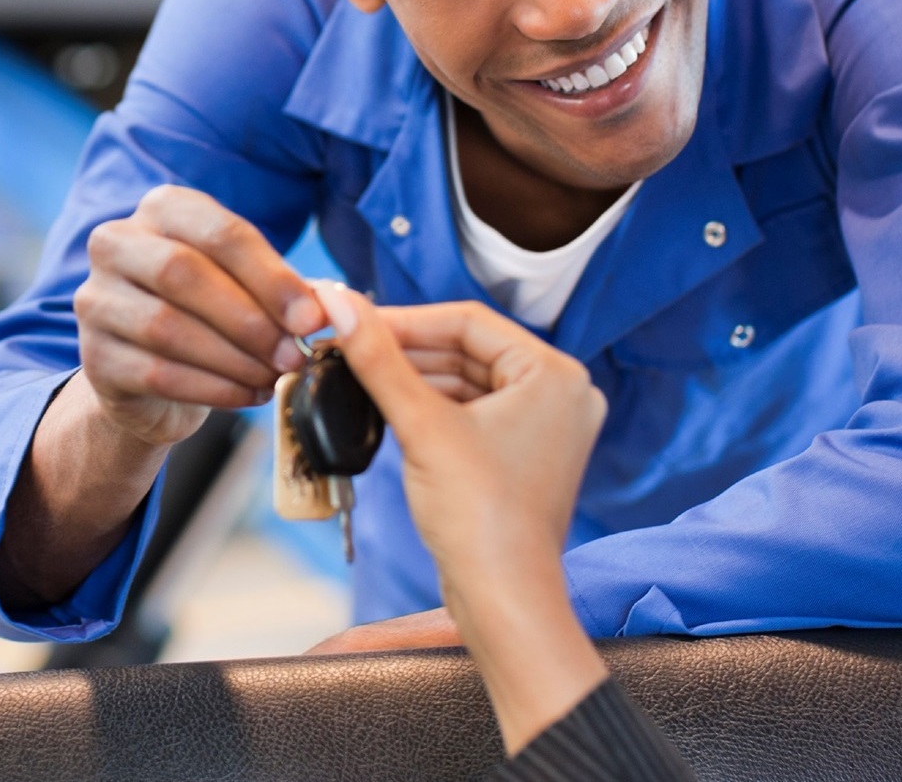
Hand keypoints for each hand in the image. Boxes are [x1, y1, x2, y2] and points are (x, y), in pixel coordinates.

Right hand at [72, 184, 326, 444]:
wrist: (152, 379)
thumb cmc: (211, 317)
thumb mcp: (246, 289)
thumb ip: (282, 292)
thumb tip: (325, 309)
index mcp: (162, 208)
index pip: (220, 233)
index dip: (271, 277)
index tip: (312, 318)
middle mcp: (116, 243)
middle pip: (183, 272)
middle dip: (249, 319)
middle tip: (294, 355)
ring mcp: (96, 299)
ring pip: (167, 326)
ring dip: (232, 358)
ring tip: (274, 377)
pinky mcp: (94, 356)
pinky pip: (156, 372)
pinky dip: (212, 388)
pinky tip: (247, 396)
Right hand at [308, 285, 609, 753]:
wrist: (502, 598)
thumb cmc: (481, 517)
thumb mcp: (422, 426)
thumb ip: (379, 359)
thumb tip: (340, 304)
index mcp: (555, 374)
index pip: (469, 322)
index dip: (405, 319)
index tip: (353, 319)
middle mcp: (562, 394)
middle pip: (468, 350)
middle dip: (406, 350)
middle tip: (347, 345)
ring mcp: (545, 427)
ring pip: (467, 381)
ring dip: (414, 378)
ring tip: (357, 373)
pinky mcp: (524, 455)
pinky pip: (473, 412)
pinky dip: (432, 408)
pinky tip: (387, 406)